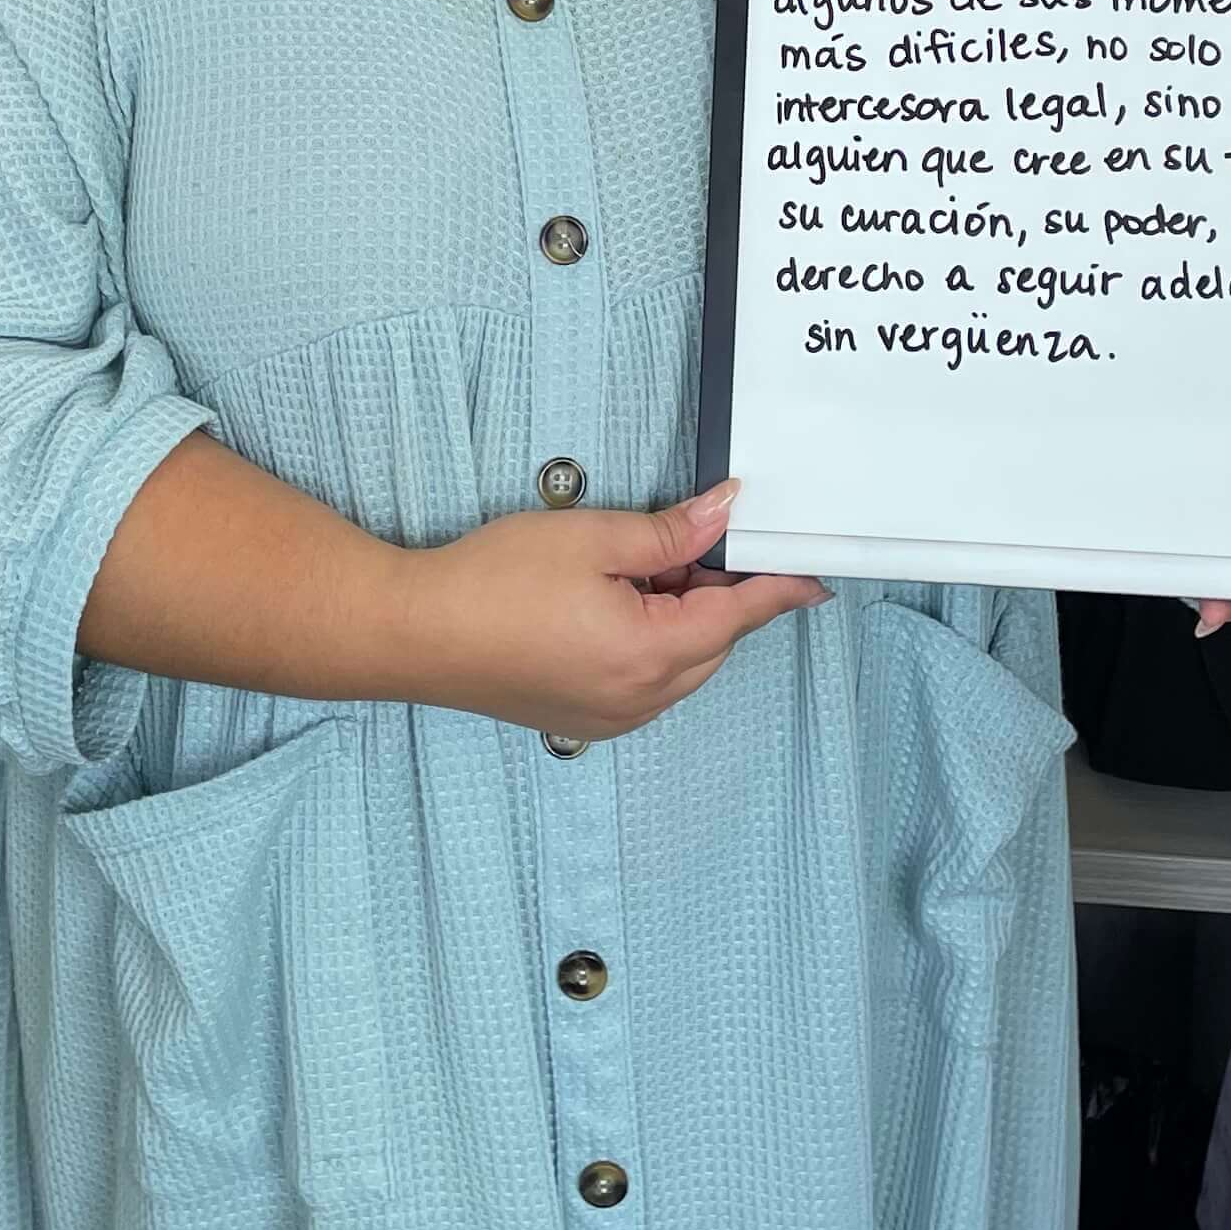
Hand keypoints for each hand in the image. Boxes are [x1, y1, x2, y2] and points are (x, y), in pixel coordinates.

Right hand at [404, 480, 826, 744]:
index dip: (779, 590)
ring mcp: (611, 716)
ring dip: (678, 617)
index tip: (816, 577)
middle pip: (712, 642)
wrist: (414, 635)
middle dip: (713, 593)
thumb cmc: (494, 583)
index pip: (739, 617)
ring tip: (633, 567)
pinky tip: (611, 603)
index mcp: (651, 654)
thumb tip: (726, 513)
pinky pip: (646, 680)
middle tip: (686, 540)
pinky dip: (648, 641)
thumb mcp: (593, 538)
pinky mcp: (584, 717)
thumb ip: (670, 531)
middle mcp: (641, 698)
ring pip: (679, 663)